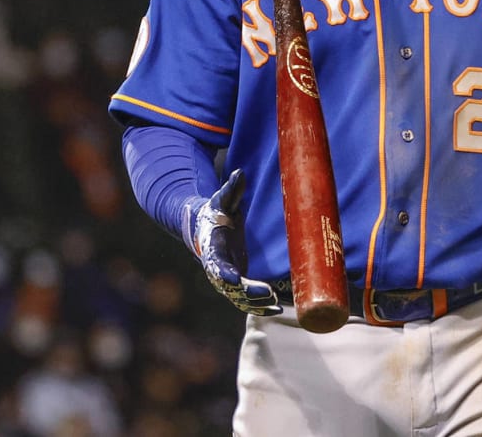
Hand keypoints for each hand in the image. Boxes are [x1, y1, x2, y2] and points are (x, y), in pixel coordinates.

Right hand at [184, 169, 281, 315]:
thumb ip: (230, 190)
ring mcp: (227, 279)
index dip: (224, 273)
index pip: (216, 264)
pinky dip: (260, 306)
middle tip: (269, 293)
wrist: (205, 229)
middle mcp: (217, 269)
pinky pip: (246, 300)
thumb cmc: (215, 213)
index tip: (234, 279)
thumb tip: (240, 172)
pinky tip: (277, 309)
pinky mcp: (237, 284)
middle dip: (248, 293)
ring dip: (256, 303)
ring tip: (276, 303)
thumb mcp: (221, 200)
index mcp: (212, 249)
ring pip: (239, 298)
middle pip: (230, 288)